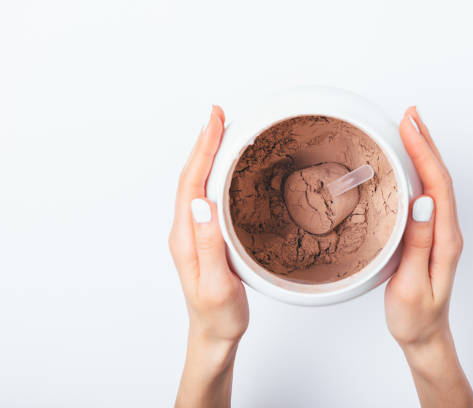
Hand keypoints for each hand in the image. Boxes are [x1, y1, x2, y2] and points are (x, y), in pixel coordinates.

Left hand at [169, 106, 247, 407]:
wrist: (213, 334)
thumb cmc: (219, 315)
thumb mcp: (219, 284)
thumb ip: (210, 244)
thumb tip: (203, 201)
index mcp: (186, 238)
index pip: (191, 183)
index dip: (202, 149)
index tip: (214, 121)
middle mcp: (185, 231)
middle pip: (191, 177)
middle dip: (203, 143)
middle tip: (218, 114)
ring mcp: (193, 233)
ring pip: (196, 184)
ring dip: (207, 154)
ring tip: (220, 131)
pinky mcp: (203, 237)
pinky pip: (205, 195)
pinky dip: (212, 173)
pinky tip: (222, 168)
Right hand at [385, 107, 472, 406]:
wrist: (424, 335)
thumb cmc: (415, 316)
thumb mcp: (412, 285)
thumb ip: (418, 244)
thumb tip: (423, 201)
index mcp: (445, 240)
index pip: (438, 186)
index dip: (424, 152)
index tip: (409, 126)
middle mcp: (447, 230)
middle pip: (440, 177)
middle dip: (426, 142)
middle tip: (410, 113)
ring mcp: (440, 231)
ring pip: (435, 183)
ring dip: (423, 152)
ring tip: (410, 126)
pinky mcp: (430, 234)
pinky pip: (427, 193)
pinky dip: (418, 170)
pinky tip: (407, 162)